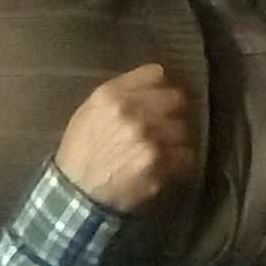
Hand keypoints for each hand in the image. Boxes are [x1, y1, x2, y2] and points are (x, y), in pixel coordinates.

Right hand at [56, 63, 195, 214]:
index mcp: (112, 95)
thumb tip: (151, 85)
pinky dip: (182, 160)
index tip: (163, 95)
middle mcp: (132, 112)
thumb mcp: (89, 111)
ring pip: (184, 128)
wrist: (78, 191)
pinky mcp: (160, 163)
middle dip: (175, 110)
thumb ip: (119, 93)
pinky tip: (171, 164)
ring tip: (167, 148)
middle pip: (176, 98)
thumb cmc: (81, 150)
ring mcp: (149, 138)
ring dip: (178, 138)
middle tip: (170, 122)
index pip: (156, 74)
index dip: (162, 85)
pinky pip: (187, 155)